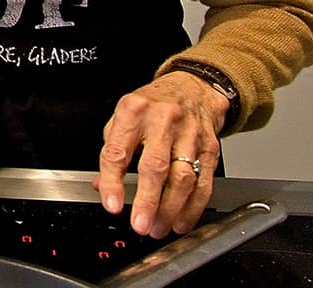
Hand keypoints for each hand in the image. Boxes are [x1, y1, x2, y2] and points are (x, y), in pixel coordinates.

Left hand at [94, 72, 230, 236]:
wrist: (194, 86)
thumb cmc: (153, 103)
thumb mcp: (122, 115)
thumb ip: (112, 148)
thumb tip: (101, 185)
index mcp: (133, 111)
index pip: (118, 151)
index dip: (113, 181)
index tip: (112, 205)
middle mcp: (162, 120)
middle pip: (155, 166)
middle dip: (148, 201)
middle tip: (140, 224)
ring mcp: (190, 133)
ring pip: (183, 178)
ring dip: (171, 209)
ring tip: (159, 227)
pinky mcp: (210, 146)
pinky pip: (204, 181)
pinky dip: (193, 206)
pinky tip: (183, 219)